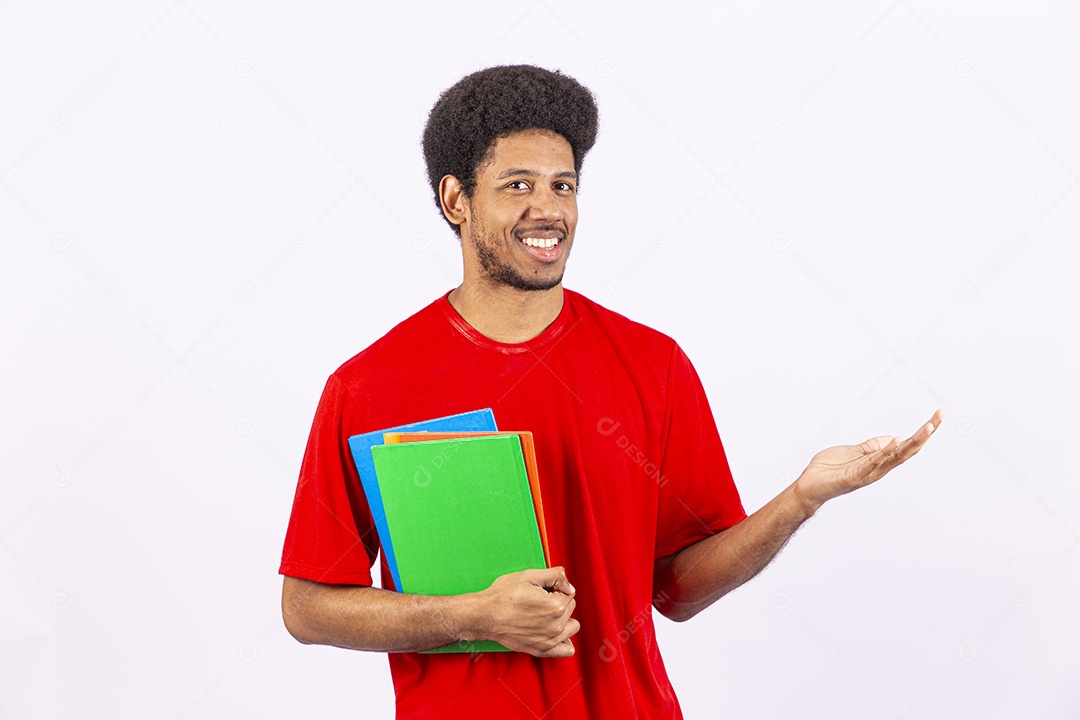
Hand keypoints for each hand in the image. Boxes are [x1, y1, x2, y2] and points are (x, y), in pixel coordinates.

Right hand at [475, 566, 578, 656]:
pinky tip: (553, 631)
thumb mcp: (528, 576)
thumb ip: (555, 575)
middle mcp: (556, 626)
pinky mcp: (542, 650)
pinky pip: (566, 649)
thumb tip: (569, 584)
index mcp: (555, 606)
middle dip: (559, 601)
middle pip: (571, 608)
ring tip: (547, 614)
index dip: (556, 588)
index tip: (543, 590)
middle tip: (540, 600)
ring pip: (572, 626)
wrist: (485, 615)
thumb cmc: (503, 595)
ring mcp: (550, 640)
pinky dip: (564, 640)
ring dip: (564, 619)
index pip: (569, 593)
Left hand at [792, 409, 943, 513]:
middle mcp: (878, 468)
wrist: (808, 485)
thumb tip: (893, 438)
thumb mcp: (854, 451)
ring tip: (927, 427)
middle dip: (925, 434)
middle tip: (940, 416)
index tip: (938, 415)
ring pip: (896, 457)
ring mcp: (867, 473)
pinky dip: (884, 453)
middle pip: (908, 450)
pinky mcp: (853, 476)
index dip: (923, 432)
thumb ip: (872, 446)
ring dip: (912, 442)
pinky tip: (895, 441)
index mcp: (880, 461)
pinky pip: (872, 463)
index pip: (907, 445)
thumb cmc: (829, 469)